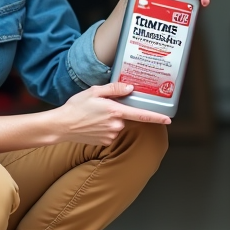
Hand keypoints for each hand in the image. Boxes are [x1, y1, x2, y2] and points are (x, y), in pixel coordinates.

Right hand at [55, 82, 170, 145]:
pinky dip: (104, 128)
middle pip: (125, 117)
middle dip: (117, 111)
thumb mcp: (94, 91)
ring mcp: (111, 135)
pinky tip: (92, 124)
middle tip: (100, 107)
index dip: (156, 117)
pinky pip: (111, 133)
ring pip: (117, 125)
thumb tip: (130, 88)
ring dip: (110, 120)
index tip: (168, 119)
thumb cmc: (76, 107)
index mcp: (115, 111)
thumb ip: (115, 89)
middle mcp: (116, 125)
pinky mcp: (105, 142)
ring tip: (93, 116)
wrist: (62, 126)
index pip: (141, 115)